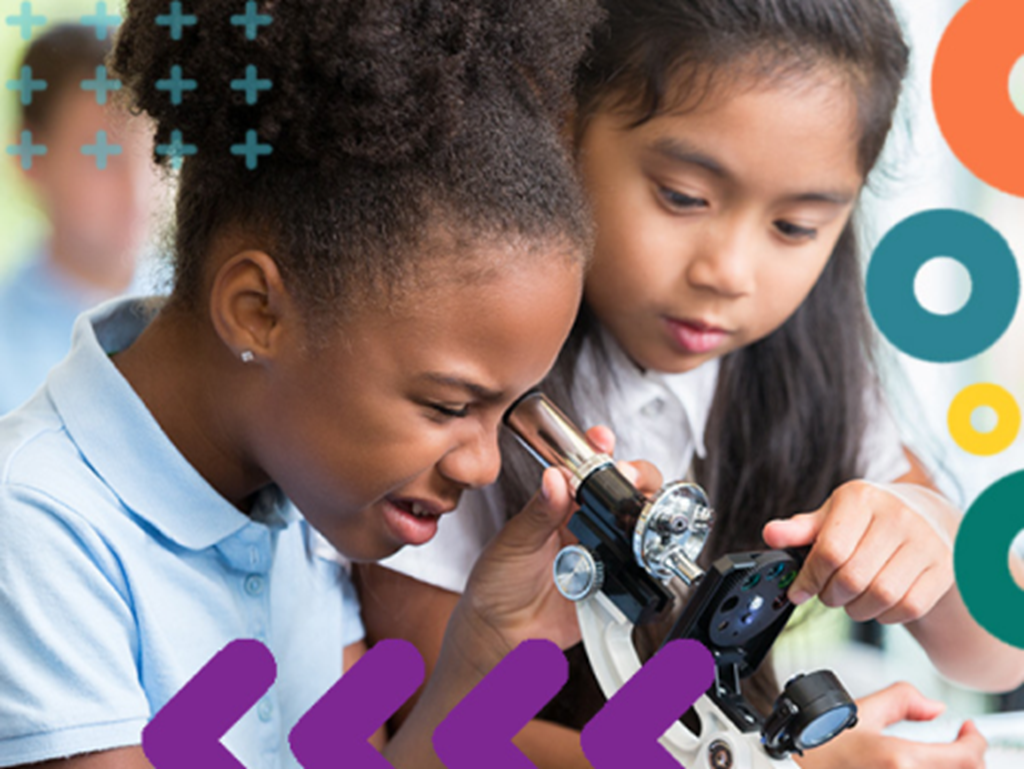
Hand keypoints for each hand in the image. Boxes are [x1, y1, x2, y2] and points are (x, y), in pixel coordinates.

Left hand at [448, 426, 661, 671]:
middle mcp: (585, 524)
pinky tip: (638, 554)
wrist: (501, 634)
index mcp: (560, 504)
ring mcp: (602, 554)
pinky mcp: (614, 585)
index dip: (601, 452)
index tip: (602, 442)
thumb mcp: (514, 542)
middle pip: (625, 491)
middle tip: (628, 478)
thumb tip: (554, 479)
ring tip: (637, 513)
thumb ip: (538, 513)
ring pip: (638, 526)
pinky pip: (638, 569)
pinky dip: (646, 560)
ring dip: (645, 516)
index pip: (587, 468)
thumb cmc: (498, 583)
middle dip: (636, 478)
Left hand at [763, 481, 955, 623]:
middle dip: (831, 595)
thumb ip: (799, 529)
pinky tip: (877, 604)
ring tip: (850, 600)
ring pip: (881, 596)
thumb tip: (770, 535)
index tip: (799, 591)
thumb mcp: (831, 516)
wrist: (926, 515)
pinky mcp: (944, 567)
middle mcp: (898, 515)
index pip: (830, 551)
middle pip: (853, 577)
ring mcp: (925, 541)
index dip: (810, 578)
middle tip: (827, 595)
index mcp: (861, 498)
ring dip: (857, 609)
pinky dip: (886, 615)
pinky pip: (909, 607)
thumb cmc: (869, 518)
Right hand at [795, 682, 985, 768]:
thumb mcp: (860, 712)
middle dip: (969, 757)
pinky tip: (923, 764)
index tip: (969, 730)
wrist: (791, 761)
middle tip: (960, 742)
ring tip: (943, 755)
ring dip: (953, 768)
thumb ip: (902, 700)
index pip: (965, 758)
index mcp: (899, 760)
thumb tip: (934, 706)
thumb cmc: (819, 743)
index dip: (976, 741)